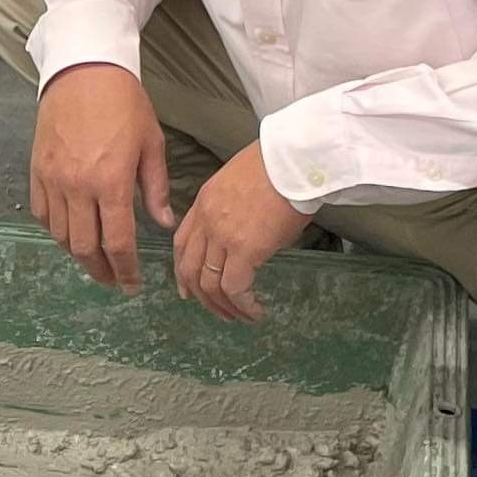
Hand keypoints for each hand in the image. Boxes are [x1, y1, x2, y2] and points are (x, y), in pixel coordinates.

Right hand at [30, 63, 175, 288]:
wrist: (83, 71)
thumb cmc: (124, 103)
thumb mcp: (151, 144)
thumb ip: (155, 189)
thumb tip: (164, 223)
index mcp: (111, 183)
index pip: (117, 242)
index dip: (126, 269)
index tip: (132, 285)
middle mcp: (78, 187)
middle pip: (85, 247)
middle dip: (102, 271)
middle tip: (114, 281)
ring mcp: (53, 180)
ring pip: (61, 236)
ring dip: (79, 255)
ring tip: (95, 261)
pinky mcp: (37, 171)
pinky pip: (42, 214)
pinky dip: (56, 231)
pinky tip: (71, 234)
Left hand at [171, 145, 311, 322]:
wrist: (294, 160)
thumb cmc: (279, 166)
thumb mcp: (240, 183)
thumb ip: (231, 209)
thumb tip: (245, 233)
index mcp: (203, 203)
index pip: (182, 244)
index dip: (182, 271)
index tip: (187, 290)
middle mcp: (207, 221)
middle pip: (190, 268)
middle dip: (201, 296)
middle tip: (218, 310)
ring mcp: (222, 236)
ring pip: (210, 283)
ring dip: (223, 306)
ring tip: (240, 317)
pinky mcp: (245, 249)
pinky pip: (235, 288)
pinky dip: (243, 305)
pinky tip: (255, 311)